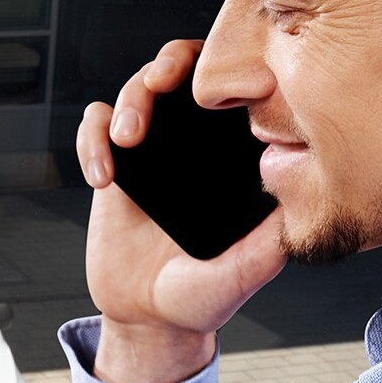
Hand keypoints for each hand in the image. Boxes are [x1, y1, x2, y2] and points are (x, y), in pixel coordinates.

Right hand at [76, 39, 284, 382]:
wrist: (146, 318)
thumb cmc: (199, 297)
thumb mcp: (242, 274)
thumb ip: (264, 245)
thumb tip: (289, 203)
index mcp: (233, 158)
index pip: (236, 91)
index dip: (228, 73)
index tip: (221, 92)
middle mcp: (194, 147)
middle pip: (184, 72)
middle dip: (171, 64)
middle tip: (164, 81)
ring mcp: (152, 153)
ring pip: (137, 90)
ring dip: (130, 100)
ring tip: (128, 139)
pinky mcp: (114, 168)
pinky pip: (95, 129)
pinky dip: (92, 140)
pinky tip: (103, 175)